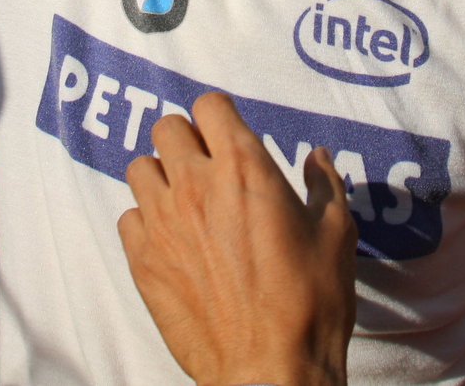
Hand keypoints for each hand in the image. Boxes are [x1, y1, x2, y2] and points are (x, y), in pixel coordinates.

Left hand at [118, 93, 354, 385]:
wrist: (271, 368)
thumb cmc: (311, 302)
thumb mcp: (336, 234)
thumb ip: (323, 186)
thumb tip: (317, 158)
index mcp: (245, 168)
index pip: (209, 105)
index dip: (219, 115)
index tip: (229, 133)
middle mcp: (196, 185)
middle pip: (166, 128)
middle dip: (186, 139)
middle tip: (206, 164)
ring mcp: (163, 222)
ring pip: (140, 168)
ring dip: (161, 176)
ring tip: (184, 199)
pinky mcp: (143, 260)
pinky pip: (128, 217)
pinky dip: (146, 221)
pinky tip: (171, 239)